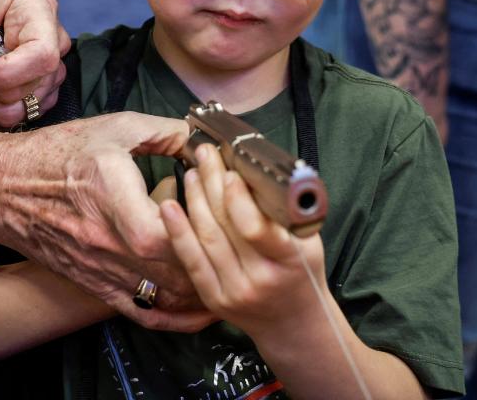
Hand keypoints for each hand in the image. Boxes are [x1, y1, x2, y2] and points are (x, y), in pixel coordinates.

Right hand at [0, 112, 215, 331]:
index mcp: (111, 195)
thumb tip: (200, 140)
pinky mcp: (95, 283)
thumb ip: (162, 130)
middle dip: (212, 257)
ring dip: (202, 288)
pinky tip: (198, 309)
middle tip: (239, 242)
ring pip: (165, 296)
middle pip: (173, 269)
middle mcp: (106, 239)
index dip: (200, 225)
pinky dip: (176, 316)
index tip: (222, 207)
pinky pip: (142, 313)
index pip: (164, 232)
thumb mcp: (112, 127)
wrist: (2, 187)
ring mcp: (100, 267)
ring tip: (230, 273)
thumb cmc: (54, 154)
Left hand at [160, 143, 324, 339]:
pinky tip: (169, 207)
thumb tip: (252, 170)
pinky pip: (191, 260)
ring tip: (193, 172)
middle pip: (226, 226)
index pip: (256, 227)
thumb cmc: (302, 272)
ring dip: (195, 199)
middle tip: (204, 155)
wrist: (292, 322)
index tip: (228, 171)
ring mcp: (233, 291)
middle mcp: (259, 279)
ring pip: (207, 238)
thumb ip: (283, 213)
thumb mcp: (307, 241)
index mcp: (289, 261)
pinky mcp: (213, 297)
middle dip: (212, 184)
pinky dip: (178, 231)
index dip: (238, 198)